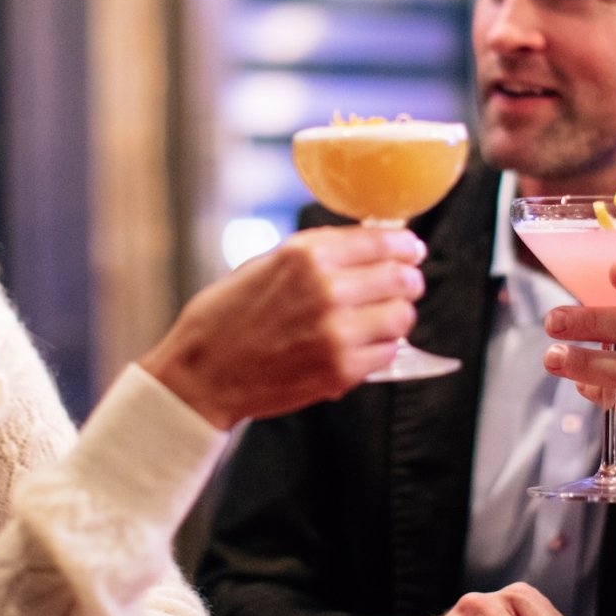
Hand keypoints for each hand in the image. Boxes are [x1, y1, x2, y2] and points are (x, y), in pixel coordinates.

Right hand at [143, 226, 426, 428]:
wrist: (204, 374)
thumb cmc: (228, 317)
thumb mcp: (267, 264)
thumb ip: (318, 254)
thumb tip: (367, 245)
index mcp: (306, 255)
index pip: (381, 241)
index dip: (404, 245)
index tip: (410, 250)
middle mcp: (326, 289)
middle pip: (401, 278)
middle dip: (407, 281)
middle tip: (404, 286)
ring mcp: (337, 332)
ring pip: (402, 318)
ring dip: (396, 317)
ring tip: (380, 320)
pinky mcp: (341, 370)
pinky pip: (387, 354)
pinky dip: (381, 349)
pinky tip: (360, 346)